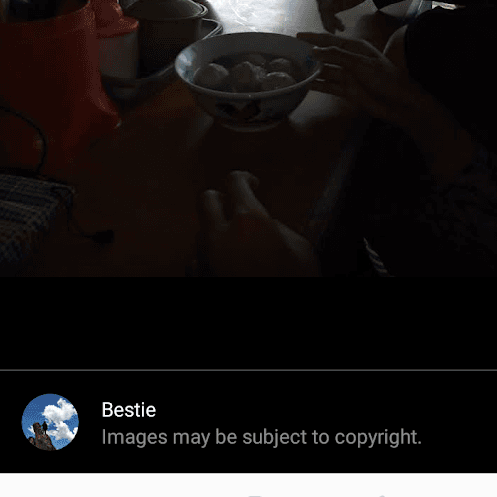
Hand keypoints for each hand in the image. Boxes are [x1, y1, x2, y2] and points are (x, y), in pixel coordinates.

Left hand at [189, 170, 320, 276]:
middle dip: (219, 198)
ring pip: (201, 233)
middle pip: (206, 200)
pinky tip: (222, 266)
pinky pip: (195, 262)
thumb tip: (266, 223)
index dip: (244, 178)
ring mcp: (206, 259)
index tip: (251, 182)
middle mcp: (220, 235)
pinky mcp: (199, 278)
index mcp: (248, 220)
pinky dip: (207, 260)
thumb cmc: (294, 280)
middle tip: (232, 203)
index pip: (235, 181)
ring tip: (236, 245)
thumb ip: (276, 227)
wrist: (280, 318)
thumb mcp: (300, 248)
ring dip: (215, 233)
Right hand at [296, 31, 421, 127]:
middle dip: (309, 54)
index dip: (313, 38)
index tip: (296, 36)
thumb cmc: (384, 78)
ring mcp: (347, 76)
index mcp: (354, 47)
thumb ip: (336, 56)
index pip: (330, 40)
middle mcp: (348, 60)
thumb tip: (314, 51)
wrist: (399, 103)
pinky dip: (317, 85)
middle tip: (289, 55)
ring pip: (324, 71)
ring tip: (292, 69)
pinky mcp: (346, 91)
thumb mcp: (360, 63)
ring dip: (311, 70)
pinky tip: (304, 84)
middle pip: (325, 55)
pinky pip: (328, 86)